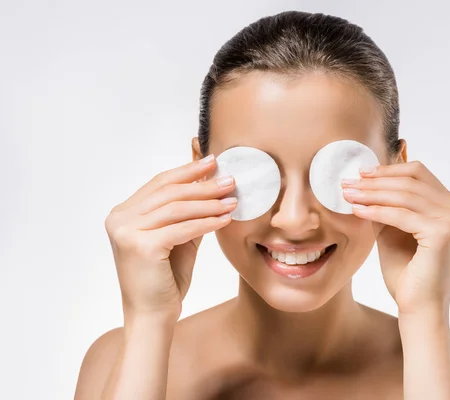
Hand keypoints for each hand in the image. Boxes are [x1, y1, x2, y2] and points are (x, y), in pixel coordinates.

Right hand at [104, 156, 236, 321]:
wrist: (152, 316)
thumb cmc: (165, 280)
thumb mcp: (178, 238)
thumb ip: (188, 213)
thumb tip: (210, 184)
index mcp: (124, 214)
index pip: (159, 184)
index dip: (187, 171)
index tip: (212, 161)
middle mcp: (120, 219)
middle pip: (169, 192)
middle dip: (203, 184)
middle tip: (230, 179)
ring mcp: (127, 231)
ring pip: (177, 208)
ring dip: (209, 203)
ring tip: (233, 200)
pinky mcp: (140, 246)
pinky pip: (182, 228)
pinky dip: (206, 222)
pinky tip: (225, 219)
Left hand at [341, 160, 449, 314]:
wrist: (419, 309)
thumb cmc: (408, 274)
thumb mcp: (395, 230)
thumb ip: (388, 205)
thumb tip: (365, 179)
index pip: (420, 175)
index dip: (389, 170)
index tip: (361, 173)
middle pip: (412, 181)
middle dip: (376, 180)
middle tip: (348, 183)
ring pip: (404, 195)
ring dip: (372, 193)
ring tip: (348, 195)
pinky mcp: (443, 233)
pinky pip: (401, 215)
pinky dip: (376, 211)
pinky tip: (356, 211)